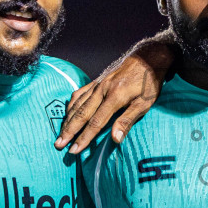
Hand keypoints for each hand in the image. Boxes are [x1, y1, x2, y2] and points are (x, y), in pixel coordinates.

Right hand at [56, 35, 174, 153]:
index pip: (95, 122)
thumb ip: (127, 120)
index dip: (84, 138)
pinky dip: (71, 104)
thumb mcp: (145, 103)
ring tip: (60, 134)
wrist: (148, 58)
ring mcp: (98, 84)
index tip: (74, 150)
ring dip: (67, 120)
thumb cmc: (149, 83)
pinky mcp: (97, 80)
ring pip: (78, 104)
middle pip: (81, 114)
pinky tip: (68, 113)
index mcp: (115, 97)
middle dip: (69, 131)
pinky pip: (80, 93)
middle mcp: (102, 89)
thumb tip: (115, 139)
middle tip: (58, 145)